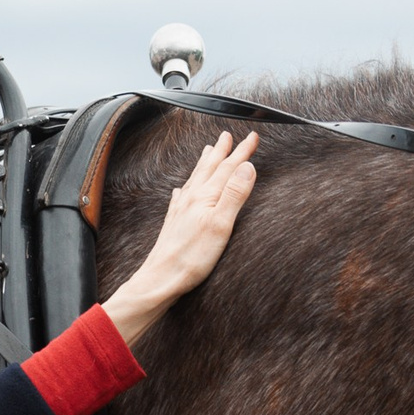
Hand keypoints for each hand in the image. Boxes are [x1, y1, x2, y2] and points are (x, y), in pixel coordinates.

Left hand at [101, 131, 258, 346]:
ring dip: (204, 164)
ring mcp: (181, 210)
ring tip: (208, 151)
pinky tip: (181, 190)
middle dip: (221, 151)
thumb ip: (234, 194)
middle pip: (209, 169)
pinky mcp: (175, 223)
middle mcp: (191, 199)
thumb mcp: (221, 225)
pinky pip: (181, 197)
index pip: (228, 168)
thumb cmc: (191, 257)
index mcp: (205, 197)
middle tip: (227, 135)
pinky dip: (185, 188)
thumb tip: (247, 167)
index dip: (242, 152)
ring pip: (195, 179)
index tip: (252, 137)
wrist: (161, 278)